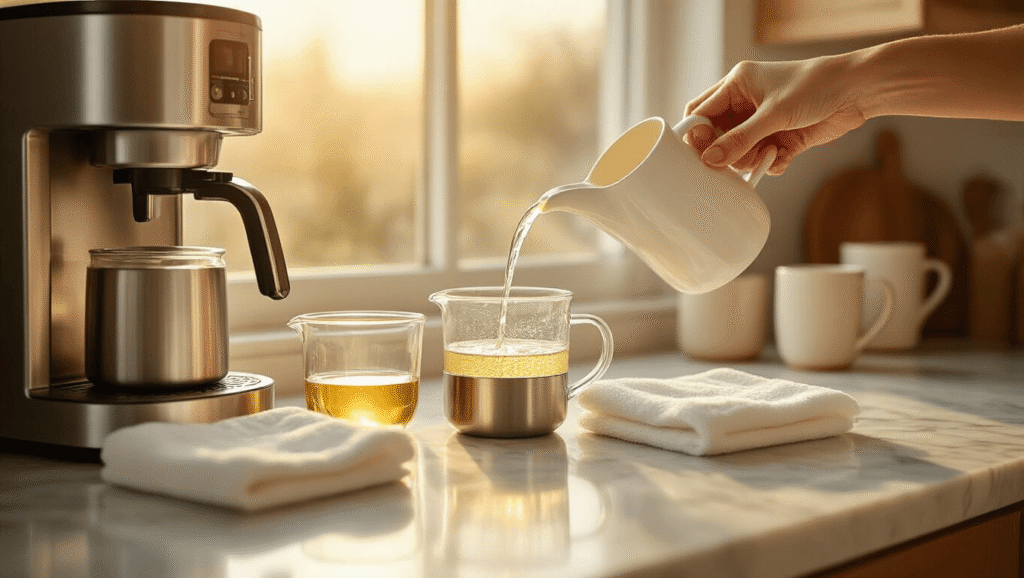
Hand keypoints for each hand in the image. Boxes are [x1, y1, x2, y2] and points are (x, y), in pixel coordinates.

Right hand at [684, 55, 867, 174]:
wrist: (857, 92)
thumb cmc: (815, 86)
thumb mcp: (773, 114)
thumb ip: (740, 139)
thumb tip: (710, 160)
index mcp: (737, 85)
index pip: (700, 112)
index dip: (697, 135)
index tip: (703, 154)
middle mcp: (745, 104)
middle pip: (716, 136)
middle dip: (727, 151)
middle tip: (739, 157)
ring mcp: (762, 123)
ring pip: (738, 152)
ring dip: (750, 159)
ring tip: (768, 153)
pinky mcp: (779, 139)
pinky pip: (760, 160)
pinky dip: (769, 164)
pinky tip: (783, 155)